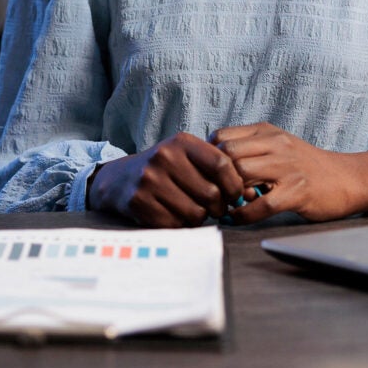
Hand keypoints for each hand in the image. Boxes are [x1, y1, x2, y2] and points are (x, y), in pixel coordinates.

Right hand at [87, 132, 244, 227]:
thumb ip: (213, 167)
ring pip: (195, 213)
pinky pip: (175, 224)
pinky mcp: (139, 202)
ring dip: (199, 217)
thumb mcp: (185, 155)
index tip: (236, 195)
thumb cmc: (164, 169)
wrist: (120, 179)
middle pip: (211, 193)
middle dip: (219, 206)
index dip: (234, 184)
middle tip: (215, 208)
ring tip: (192, 209)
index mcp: (181, 142)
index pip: (222, 163)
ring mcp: (150, 180)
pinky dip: (180, 225)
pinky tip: (174, 215)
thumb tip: (247, 194)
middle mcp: (164, 157)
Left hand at [209, 122, 367, 224]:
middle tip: (215, 193)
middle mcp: (276, 144)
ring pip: (241, 174)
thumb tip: (212, 163)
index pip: (221, 136)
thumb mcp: (277, 146)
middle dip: (215, 177)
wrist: (347, 178)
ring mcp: (288, 167)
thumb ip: (249, 149)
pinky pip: (261, 205)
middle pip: (227, 154)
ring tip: (227, 205)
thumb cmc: (306, 166)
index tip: (208, 175)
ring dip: (228, 195)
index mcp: (267, 131)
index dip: (209, 157)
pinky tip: (238, 218)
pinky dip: (243, 215)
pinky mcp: (297, 191)